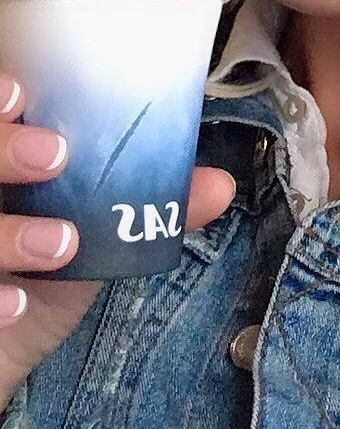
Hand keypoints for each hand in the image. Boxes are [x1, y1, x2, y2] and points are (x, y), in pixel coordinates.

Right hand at [0, 74, 234, 405]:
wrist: (4, 342)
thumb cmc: (44, 267)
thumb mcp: (98, 232)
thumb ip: (152, 205)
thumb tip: (221, 184)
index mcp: (5, 153)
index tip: (23, 92)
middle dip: (5, 146)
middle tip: (55, 154)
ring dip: (10, 229)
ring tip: (62, 242)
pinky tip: (16, 304)